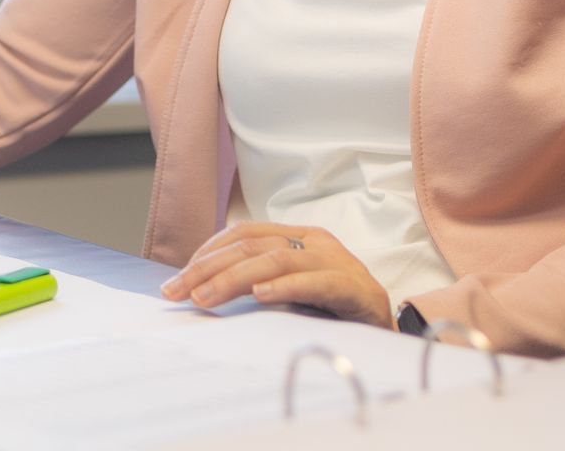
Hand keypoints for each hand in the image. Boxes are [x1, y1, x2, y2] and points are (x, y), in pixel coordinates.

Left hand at [158, 222, 393, 329]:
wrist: (387, 331)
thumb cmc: (334, 310)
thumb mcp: (291, 290)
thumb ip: (258, 283)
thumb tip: (202, 291)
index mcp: (298, 237)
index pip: (244, 233)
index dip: (207, 253)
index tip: (177, 280)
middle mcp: (314, 242)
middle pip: (252, 245)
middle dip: (208, 268)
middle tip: (177, 292)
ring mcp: (336, 261)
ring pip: (276, 259)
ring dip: (234, 278)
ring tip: (206, 298)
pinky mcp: (354, 287)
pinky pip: (315, 281)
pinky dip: (285, 286)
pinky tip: (260, 295)